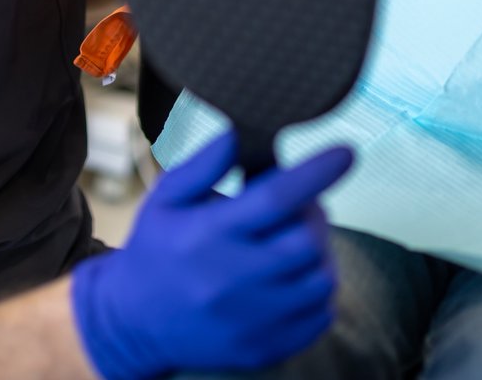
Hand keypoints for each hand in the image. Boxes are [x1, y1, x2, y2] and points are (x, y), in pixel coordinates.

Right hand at [70, 132, 354, 378]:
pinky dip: (317, 292)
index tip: (346, 153)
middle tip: (299, 207)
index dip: (316, 173)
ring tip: (293, 243)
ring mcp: (251, 321)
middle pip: (306, 242)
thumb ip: (202, 164)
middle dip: (314, 215)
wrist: (135, 324)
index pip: (275, 200)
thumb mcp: (165, 198)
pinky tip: (292, 278)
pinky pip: (320, 317)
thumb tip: (237, 133)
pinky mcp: (264, 349)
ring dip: (318, 254)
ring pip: (321, 280)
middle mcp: (232, 281)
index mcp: (208, 235)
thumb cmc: (157, 249)